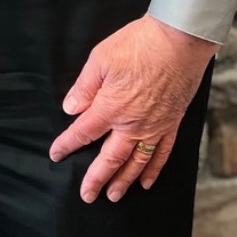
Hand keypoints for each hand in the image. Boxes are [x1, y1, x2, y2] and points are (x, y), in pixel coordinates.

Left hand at [49, 13, 217, 202]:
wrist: (180, 40)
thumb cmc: (139, 44)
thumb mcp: (100, 59)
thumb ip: (84, 87)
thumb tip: (70, 108)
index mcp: (110, 107)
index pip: (83, 132)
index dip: (67, 145)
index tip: (56, 155)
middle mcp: (132, 124)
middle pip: (110, 158)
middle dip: (96, 178)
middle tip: (87, 195)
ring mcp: (155, 126)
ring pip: (136, 162)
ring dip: (123, 181)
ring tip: (114, 196)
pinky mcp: (172, 123)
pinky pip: (162, 154)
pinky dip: (154, 170)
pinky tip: (147, 181)